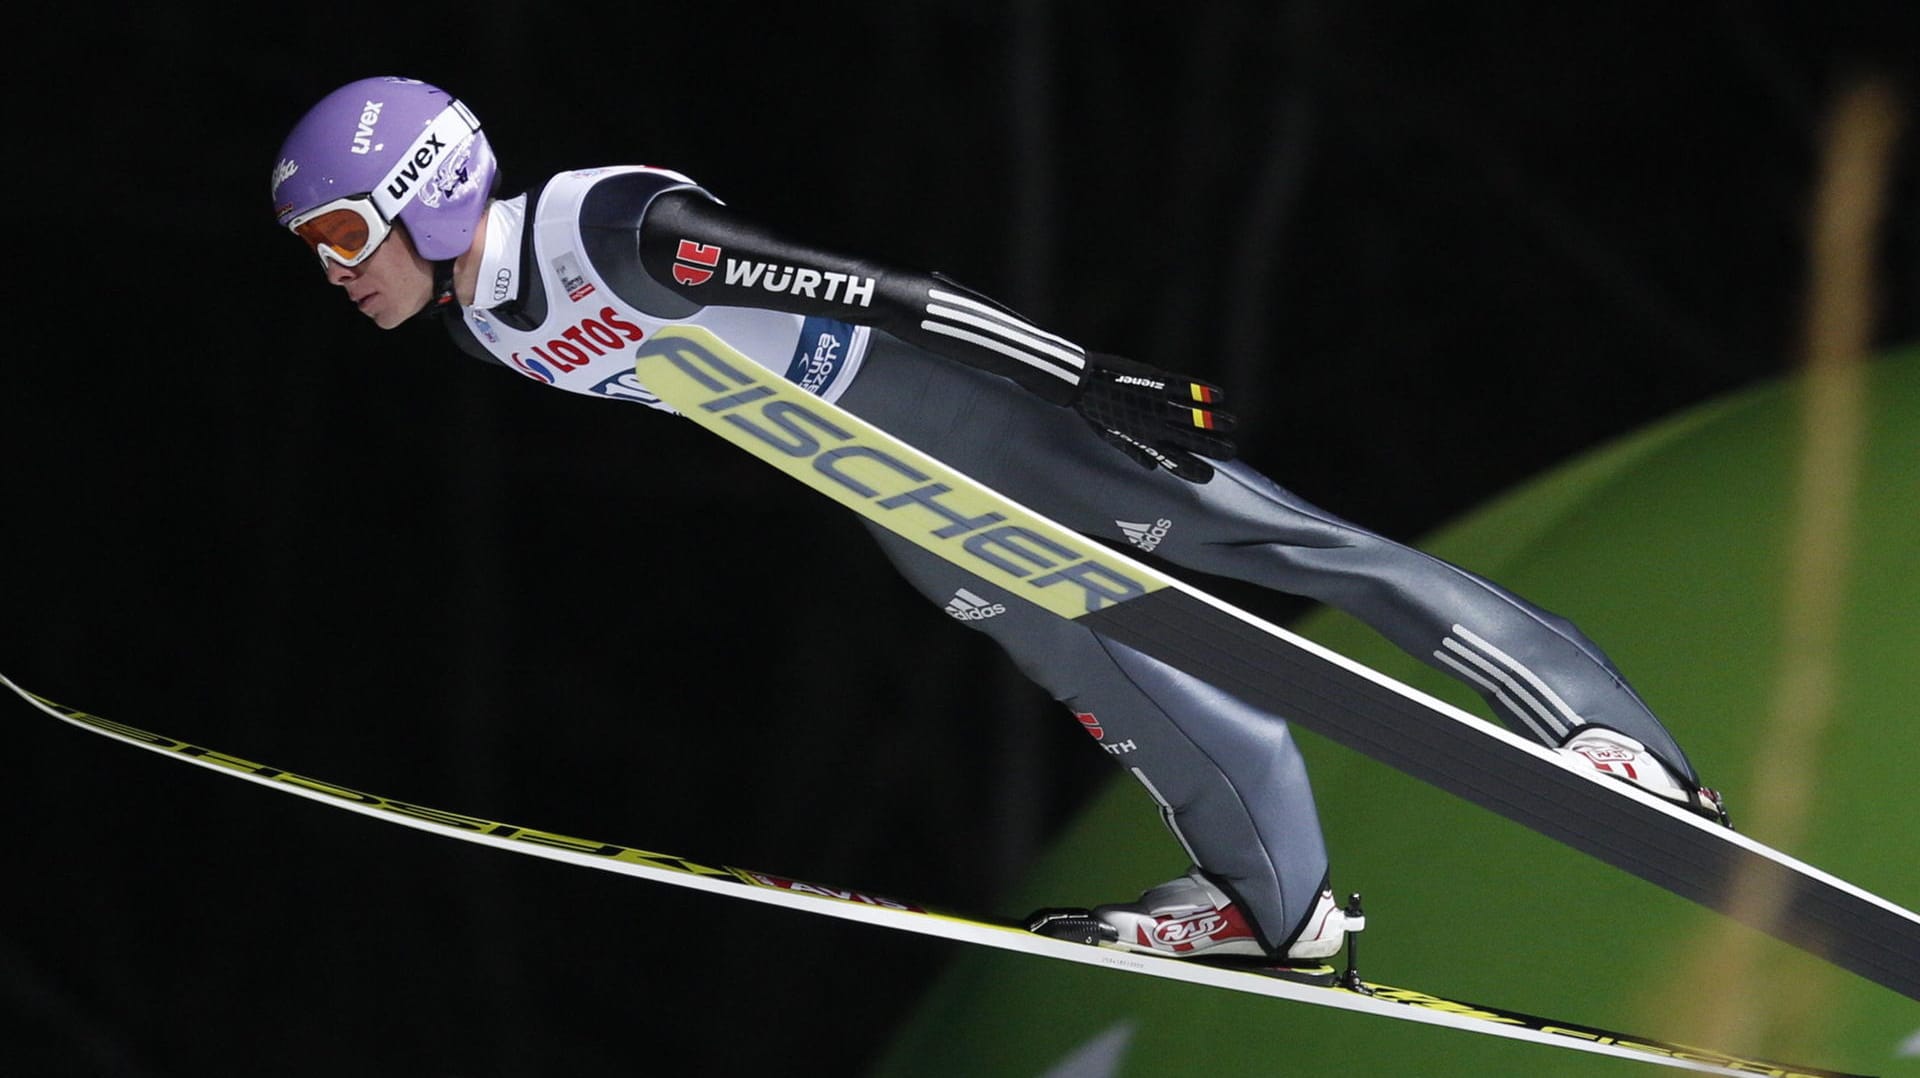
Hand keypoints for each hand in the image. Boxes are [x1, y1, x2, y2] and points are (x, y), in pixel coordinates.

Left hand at [1072, 354, 1235, 482]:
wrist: (1081, 383)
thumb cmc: (1095, 410)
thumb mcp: (1111, 437)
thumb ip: (1134, 451)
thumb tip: (1153, 467)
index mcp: (1142, 440)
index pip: (1174, 461)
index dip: (1193, 470)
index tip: (1209, 476)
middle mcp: (1153, 424)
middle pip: (1190, 440)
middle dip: (1213, 448)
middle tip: (1231, 451)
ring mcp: (1156, 402)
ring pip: (1192, 416)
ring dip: (1215, 422)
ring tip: (1232, 424)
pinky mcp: (1156, 380)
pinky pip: (1184, 388)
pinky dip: (1203, 392)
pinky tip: (1220, 395)